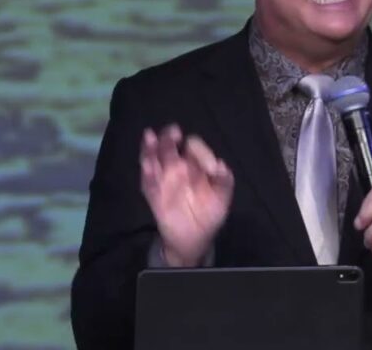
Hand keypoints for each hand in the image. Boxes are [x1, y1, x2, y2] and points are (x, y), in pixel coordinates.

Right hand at [140, 124, 234, 266]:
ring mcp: (163, 180)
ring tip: (150, 137)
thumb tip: (221, 165)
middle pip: (169, 146)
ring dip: (151, 149)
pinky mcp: (154, 195)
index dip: (198, 150)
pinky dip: (147, 173)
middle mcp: (177, 167)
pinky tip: (148, 165)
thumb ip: (224, 181)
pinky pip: (148, 183)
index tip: (208, 164)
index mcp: (195, 164)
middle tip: (173, 132)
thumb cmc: (209, 213)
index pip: (193, 147)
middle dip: (169, 137)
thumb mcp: (222, 198)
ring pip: (153, 159)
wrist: (195, 239)